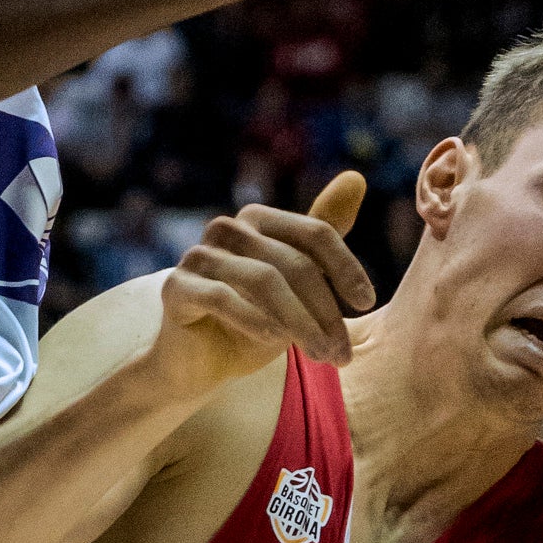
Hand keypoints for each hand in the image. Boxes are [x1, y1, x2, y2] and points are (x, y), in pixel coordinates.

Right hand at [147, 171, 373, 404]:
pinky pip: (223, 298)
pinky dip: (254, 320)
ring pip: (264, 281)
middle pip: (293, 262)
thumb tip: (357, 176)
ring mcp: (198, 256)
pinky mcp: (176, 287)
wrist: (199, 365)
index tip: (367, 304)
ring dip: (299, 323)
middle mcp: (227, 229)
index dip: (345, 268)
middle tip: (342, 351)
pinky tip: (274, 341)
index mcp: (258, 219)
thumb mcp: (295, 284)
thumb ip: (321, 240)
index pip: (314, 234)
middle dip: (324, 310)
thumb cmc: (252, 322)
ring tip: (321, 355)